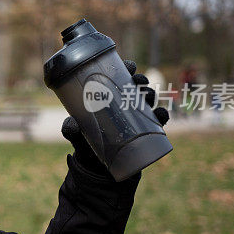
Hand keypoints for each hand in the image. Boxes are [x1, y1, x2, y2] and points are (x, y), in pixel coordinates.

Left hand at [62, 60, 169, 177]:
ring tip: (148, 95)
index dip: (127, 68)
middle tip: (138, 82)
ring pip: (148, 100)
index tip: (130, 66)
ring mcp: (135, 117)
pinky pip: (157, 121)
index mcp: (107, 97)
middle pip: (136, 85)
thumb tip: (72, 124)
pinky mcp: (145, 132)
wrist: (97, 167)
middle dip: (140, 80)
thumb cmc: (86, 143)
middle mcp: (123, 104)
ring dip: (152, 94)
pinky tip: (161, 115)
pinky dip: (162, 116)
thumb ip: (71, 130)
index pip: (118, 77)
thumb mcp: (76, 135)